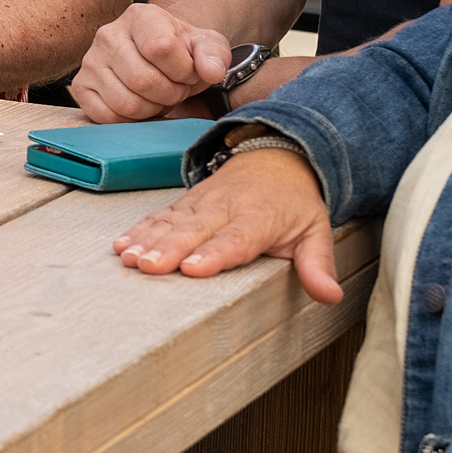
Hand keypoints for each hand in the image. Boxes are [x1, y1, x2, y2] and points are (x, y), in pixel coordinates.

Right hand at [70, 2, 235, 122]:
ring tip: (158, 95)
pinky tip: (140, 104)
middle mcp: (108, 35)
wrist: (158, 56)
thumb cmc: (181, 51)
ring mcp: (90, 61)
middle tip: (175, 89)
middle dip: (170, 94)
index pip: (161, 48)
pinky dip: (131, 119)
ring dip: (152, 108)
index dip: (183, 70)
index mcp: (140, 16)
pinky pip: (107, 116)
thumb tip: (211, 71)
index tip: (189, 72)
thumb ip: (214, 55)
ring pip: (126, 103)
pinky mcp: (81, 87)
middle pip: (143, 80)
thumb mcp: (206, 46)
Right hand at [109, 142, 340, 301]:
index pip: (235, 239)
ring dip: (147, 240)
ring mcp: (200, 204)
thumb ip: (318, 265)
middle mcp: (225, 208)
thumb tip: (330, 296)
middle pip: (194, 231)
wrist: (275, 156)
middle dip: (169, 249)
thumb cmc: (293, 203)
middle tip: (148, 267)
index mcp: (258, 218)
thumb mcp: (316, 231)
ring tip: (128, 258)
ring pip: (171, 222)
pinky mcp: (184, 203)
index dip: (214, 253)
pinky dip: (138, 229)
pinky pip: (158, 216)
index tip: (193, 267)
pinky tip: (121, 244)